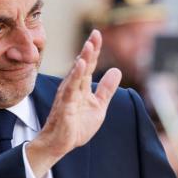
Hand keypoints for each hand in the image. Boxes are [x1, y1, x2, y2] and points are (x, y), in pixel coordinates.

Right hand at [25, 29, 121, 177]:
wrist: (61, 144)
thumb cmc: (76, 125)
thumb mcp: (98, 106)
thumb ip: (106, 89)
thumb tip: (116, 70)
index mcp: (82, 87)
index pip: (89, 65)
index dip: (94, 50)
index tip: (98, 34)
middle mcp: (73, 87)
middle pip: (82, 65)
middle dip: (89, 49)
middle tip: (95, 33)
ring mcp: (68, 95)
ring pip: (76, 74)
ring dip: (83, 59)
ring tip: (89, 46)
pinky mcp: (65, 105)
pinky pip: (71, 89)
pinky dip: (76, 76)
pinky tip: (80, 65)